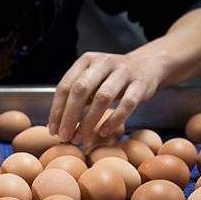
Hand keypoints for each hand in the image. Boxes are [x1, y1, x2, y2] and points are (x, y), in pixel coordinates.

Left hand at [48, 50, 168, 145]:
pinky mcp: (140, 84)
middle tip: (65, 137)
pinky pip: (127, 104)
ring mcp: (123, 72)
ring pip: (103, 97)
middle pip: (81, 90)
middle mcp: (103, 62)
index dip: (57, 109)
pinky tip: (104, 132)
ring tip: (81, 139)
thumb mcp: (92, 79)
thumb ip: (76, 96)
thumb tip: (56, 125)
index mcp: (87, 60)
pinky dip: (114, 120)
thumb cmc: (112, 78)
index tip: (53, 130)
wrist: (148, 65)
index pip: (66, 85)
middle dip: (70, 116)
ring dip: (89, 121)